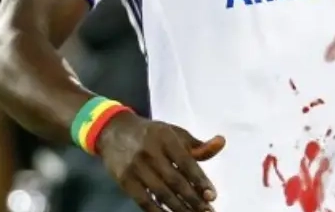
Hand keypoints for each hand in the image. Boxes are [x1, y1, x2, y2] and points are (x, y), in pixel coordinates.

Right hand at [97, 111, 225, 211]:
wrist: (113, 131)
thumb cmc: (151, 134)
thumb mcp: (174, 133)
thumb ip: (197, 144)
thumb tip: (221, 143)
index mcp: (165, 138)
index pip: (186, 162)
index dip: (200, 180)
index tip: (212, 195)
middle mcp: (150, 152)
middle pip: (175, 181)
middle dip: (193, 199)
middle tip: (208, 211)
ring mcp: (135, 167)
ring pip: (161, 193)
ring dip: (179, 208)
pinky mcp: (124, 180)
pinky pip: (143, 201)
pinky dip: (157, 211)